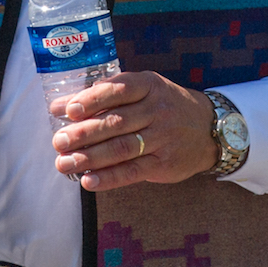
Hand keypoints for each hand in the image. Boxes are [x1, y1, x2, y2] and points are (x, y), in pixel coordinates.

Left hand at [50, 71, 220, 190]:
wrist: (209, 128)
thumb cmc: (164, 106)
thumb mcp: (143, 91)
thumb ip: (103, 96)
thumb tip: (59, 106)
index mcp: (149, 85)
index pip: (119, 90)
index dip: (93, 100)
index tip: (69, 110)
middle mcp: (158, 109)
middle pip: (116, 122)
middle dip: (84, 133)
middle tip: (59, 142)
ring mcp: (163, 137)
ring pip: (122, 148)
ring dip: (90, 158)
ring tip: (64, 163)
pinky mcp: (164, 162)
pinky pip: (133, 171)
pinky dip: (109, 177)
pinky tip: (88, 181)